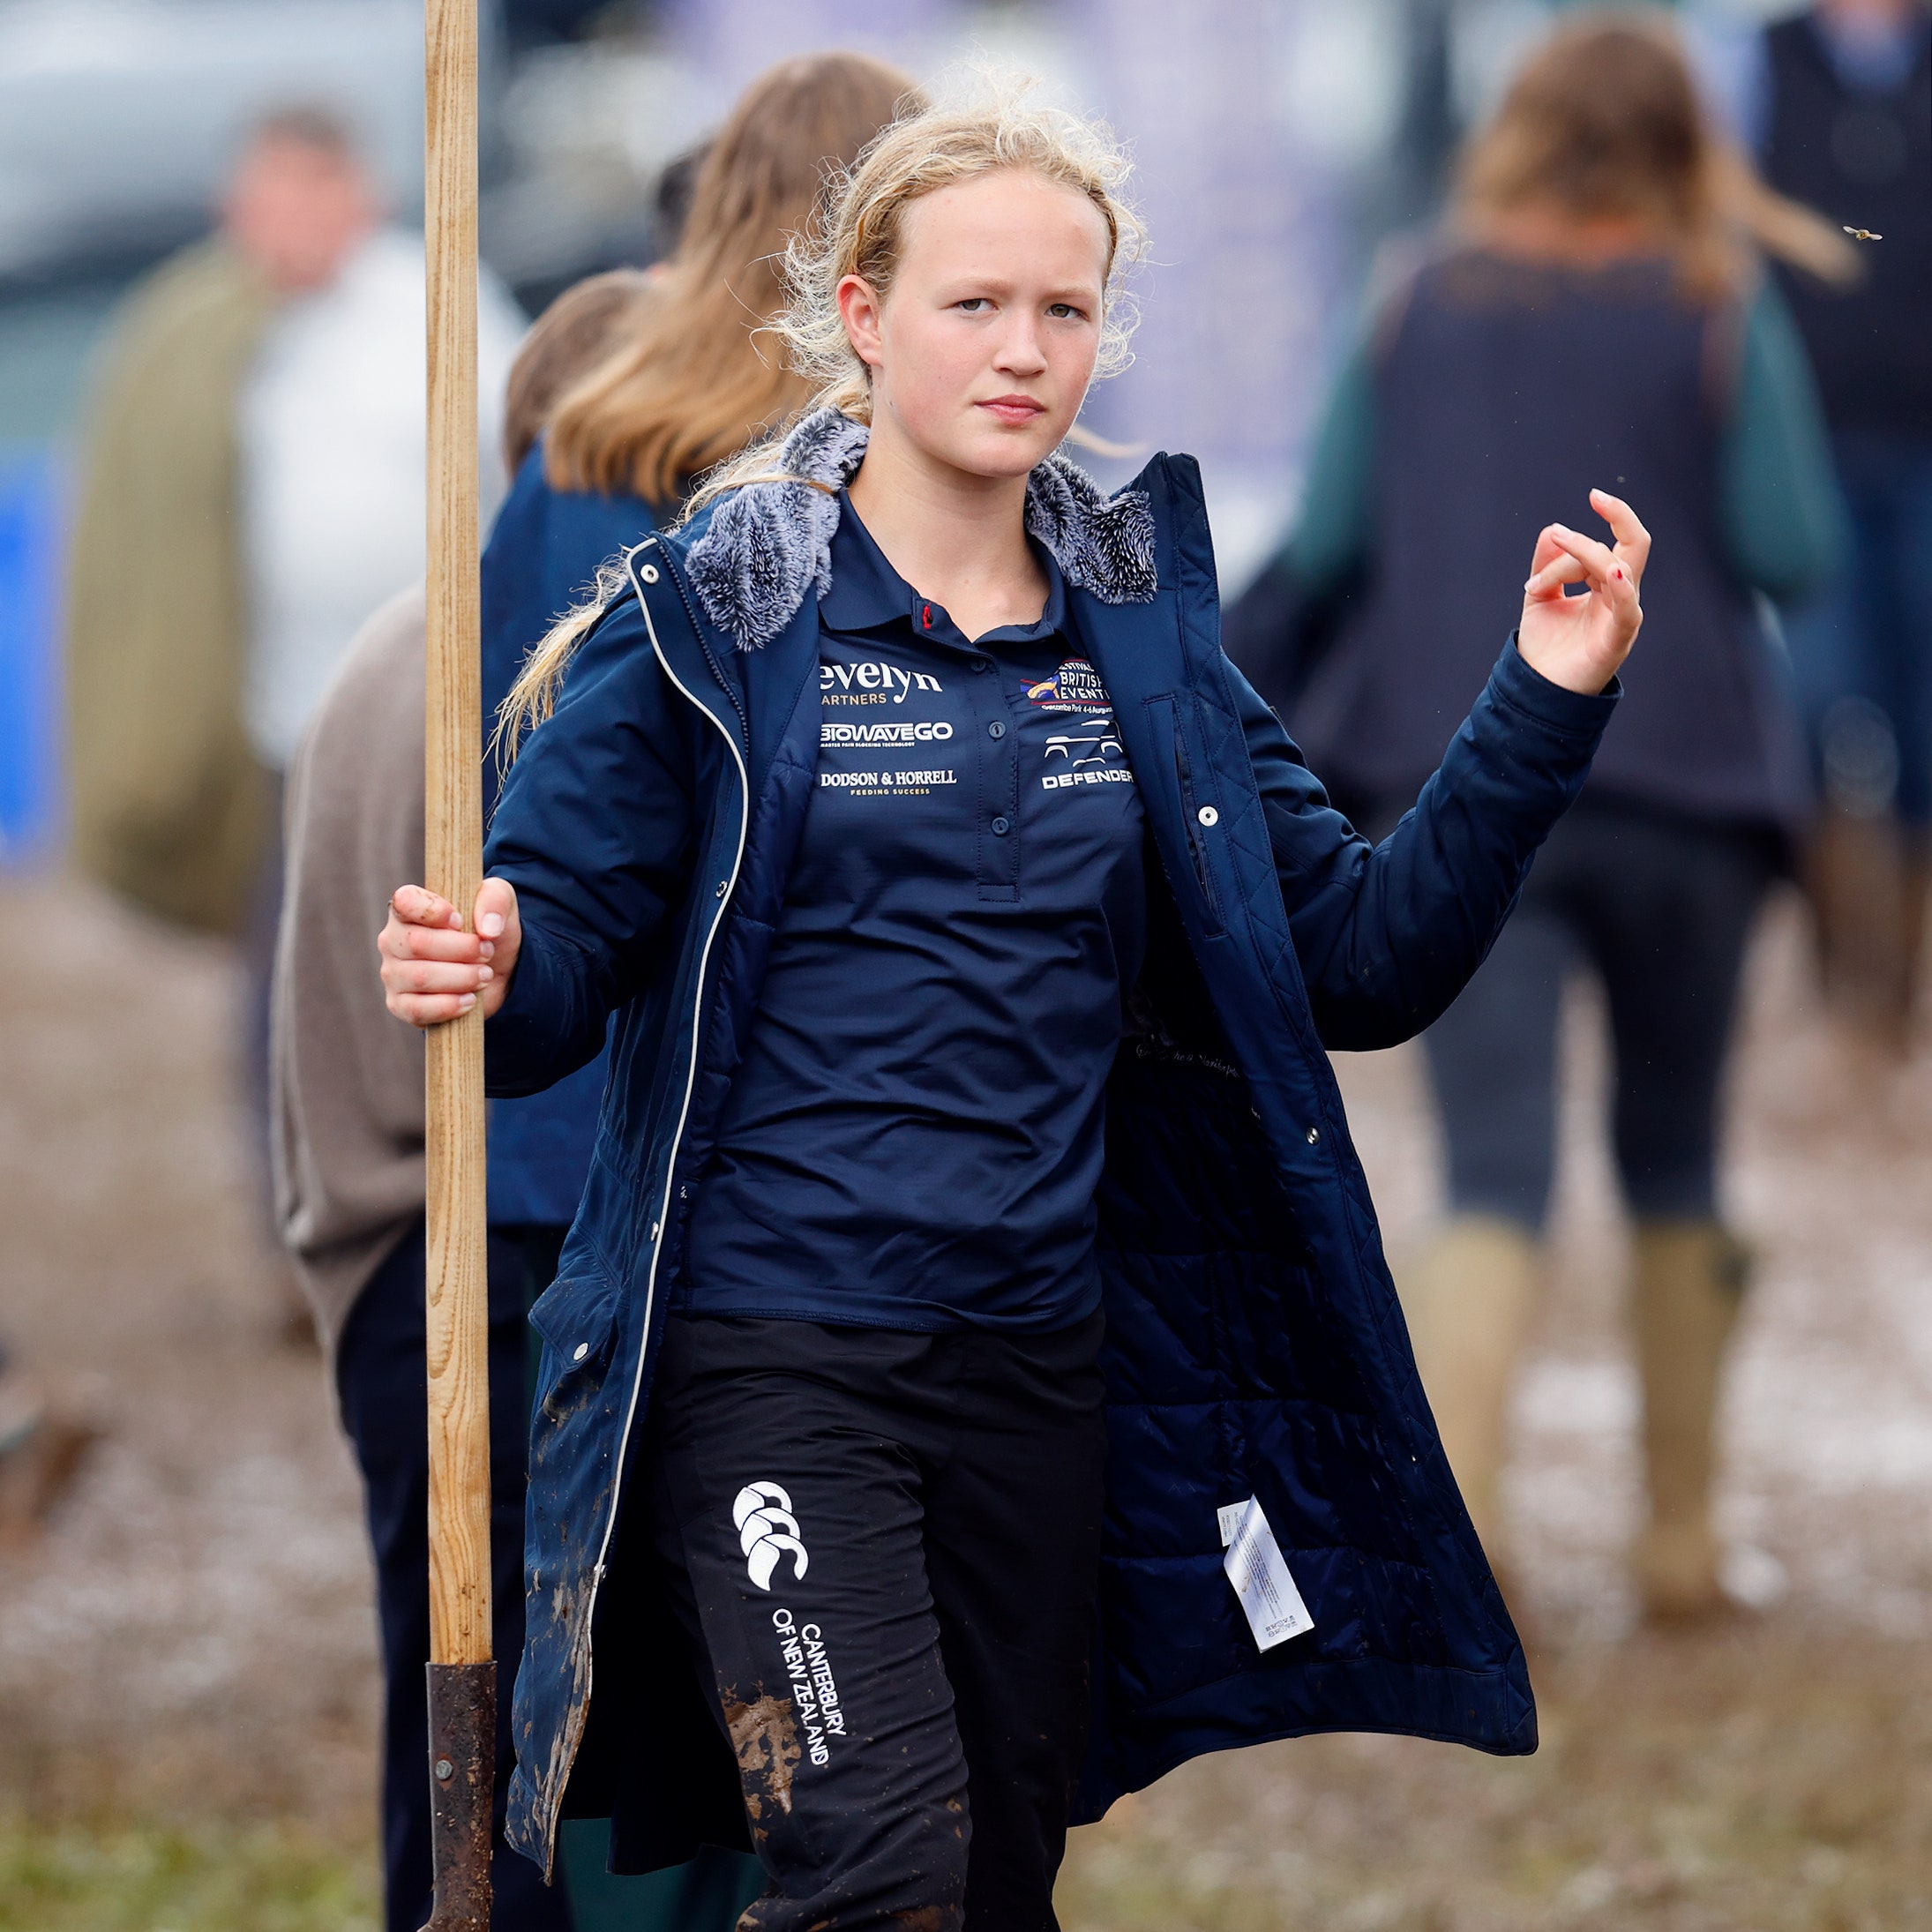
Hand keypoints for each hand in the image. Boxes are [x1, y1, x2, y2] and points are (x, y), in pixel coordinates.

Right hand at [378, 878, 520, 1027]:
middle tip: (487, 953)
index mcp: (408, 909)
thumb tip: (488, 929)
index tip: (461, 921)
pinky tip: (469, 999)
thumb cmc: (487, 929)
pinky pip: (416, 1009)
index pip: (405, 902)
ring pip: (420, 977)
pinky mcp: (400, 1005)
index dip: (434, 911)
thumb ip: (496, 900)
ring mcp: (393, 974)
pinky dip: (449, 1006)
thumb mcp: (500, 902)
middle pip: (417, 943)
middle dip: (462, 950)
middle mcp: (393, 940)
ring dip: (462, 977)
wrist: (497, 970)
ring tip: (485, 976)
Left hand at [1516, 488, 1648, 695]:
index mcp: (1605, 586)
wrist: (1537, 691)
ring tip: (1556, 547)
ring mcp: (1622, 616)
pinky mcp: (1616, 639)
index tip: (1581, 507)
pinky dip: (1621, 589)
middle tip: (1595, 497)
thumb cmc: (1545, 648)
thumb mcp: (1540, 597)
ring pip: (1620, 568)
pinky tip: (1613, 573)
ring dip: (1585, 553)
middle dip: (1621, 517)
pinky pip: (1627, 610)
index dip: (1589, 532)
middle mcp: (1620, 597)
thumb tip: (1552, 530)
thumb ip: (1548, 566)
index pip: (1599, 548)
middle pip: (1635, 546)